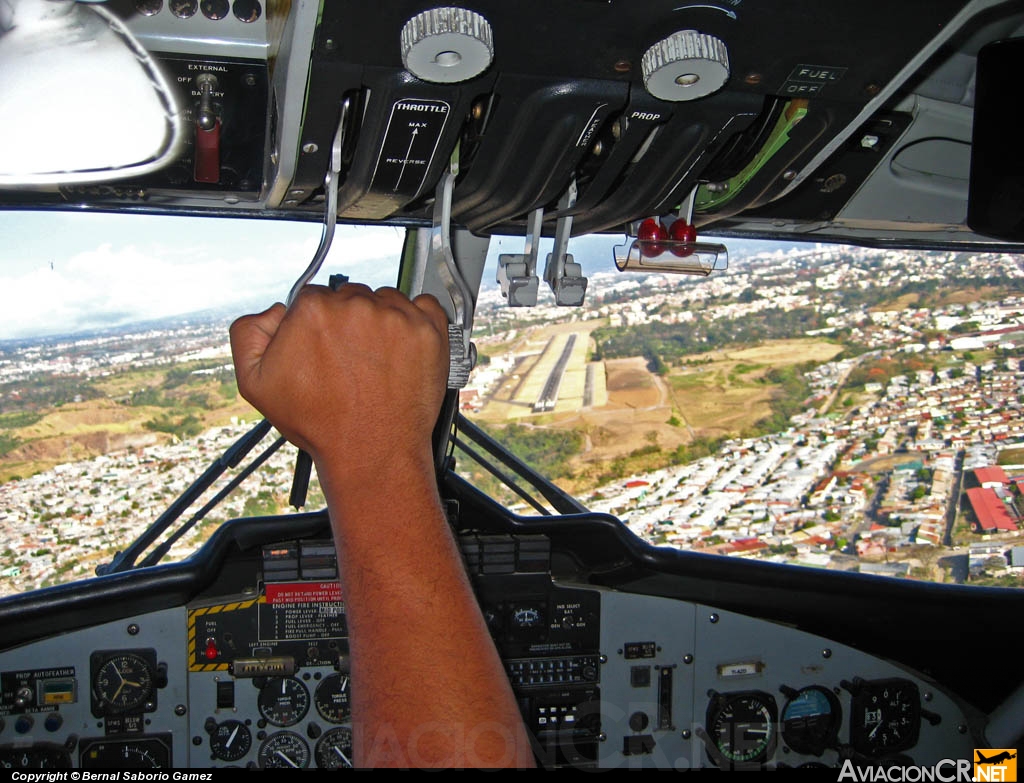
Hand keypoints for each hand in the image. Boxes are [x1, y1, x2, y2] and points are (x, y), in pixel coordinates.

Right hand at [229, 285, 449, 478]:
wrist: (371, 453)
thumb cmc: (319, 423)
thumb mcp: (255, 383)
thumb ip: (248, 333)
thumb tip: (276, 310)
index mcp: (314, 310)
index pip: (315, 296)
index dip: (318, 323)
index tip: (325, 345)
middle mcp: (356, 306)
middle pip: (351, 296)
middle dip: (349, 320)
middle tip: (351, 357)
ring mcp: (396, 317)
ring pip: (386, 300)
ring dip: (383, 320)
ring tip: (378, 360)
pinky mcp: (428, 330)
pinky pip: (425, 306)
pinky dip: (418, 321)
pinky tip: (405, 348)